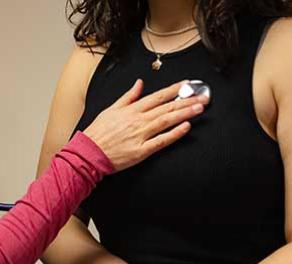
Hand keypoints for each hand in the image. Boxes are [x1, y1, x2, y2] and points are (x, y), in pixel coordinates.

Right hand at [83, 79, 208, 171]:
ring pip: (167, 121)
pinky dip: (174, 134)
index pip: (157, 96)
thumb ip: (128, 96)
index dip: (174, 90)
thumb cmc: (98, 132)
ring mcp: (140, 135)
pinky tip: (186, 127)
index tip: (187, 85)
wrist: (88, 152)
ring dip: (184, 113)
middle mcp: (138, 120)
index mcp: (131, 109)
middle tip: (202, 97)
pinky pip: (161, 141)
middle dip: (186, 101)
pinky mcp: (141, 151)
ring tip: (199, 108)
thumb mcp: (111, 109)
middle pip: (166, 107)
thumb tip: (139, 84)